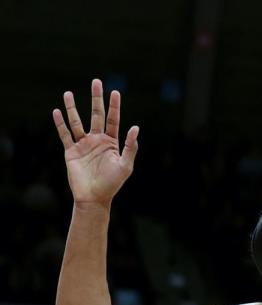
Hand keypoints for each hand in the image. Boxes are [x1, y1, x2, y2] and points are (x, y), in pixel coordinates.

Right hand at [53, 79, 138, 206]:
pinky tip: (57, 111)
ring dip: (72, 108)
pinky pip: (65, 135)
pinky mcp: (71, 152)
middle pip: (96, 115)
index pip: (113, 120)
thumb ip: (130, 147)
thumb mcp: (125, 165)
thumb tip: (135, 127)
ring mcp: (83, 145)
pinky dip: (60, 124)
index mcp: (112, 142)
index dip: (114, 106)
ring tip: (68, 93)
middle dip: (96, 99)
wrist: (94, 197)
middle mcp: (97, 140)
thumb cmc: (112, 183)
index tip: (115, 91)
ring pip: (77, 122)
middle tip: (96, 82)